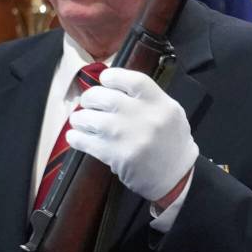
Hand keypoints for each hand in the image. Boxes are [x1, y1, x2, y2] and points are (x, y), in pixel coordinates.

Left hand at [67, 67, 198, 201]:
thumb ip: (148, 98)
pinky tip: (76, 136)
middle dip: (90, 97)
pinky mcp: (116, 156)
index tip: (105, 80)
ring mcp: (128, 137)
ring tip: (80, 120)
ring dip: (80, 118)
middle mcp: (144, 117)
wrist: (175, 176)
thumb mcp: (170, 112)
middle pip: (105, 97)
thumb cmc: (172, 141)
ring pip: (91, 119)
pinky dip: (76, 138)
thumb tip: (113, 86)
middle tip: (88, 102)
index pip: (133, 80)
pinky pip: (86, 142)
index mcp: (160, 103)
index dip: (113, 76)